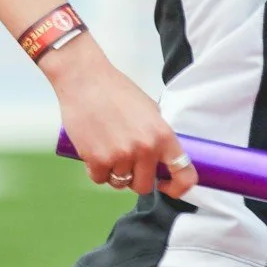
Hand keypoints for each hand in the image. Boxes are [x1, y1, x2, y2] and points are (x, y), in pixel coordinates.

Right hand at [41, 37, 196, 198]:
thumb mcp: (148, 109)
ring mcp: (121, 155)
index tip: (167, 187)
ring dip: (113, 172)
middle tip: (125, 161)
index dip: (178, 188)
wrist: (83, 78)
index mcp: (162, 135)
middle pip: (144, 186)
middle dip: (135, 178)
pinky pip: (99, 179)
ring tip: (106, 147)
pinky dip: (96, 169)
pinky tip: (93, 151)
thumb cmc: (115, 90)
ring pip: (119, 183)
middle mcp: (145, 148)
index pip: (183, 175)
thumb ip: (157, 135)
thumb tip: (161, 159)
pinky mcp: (97, 159)